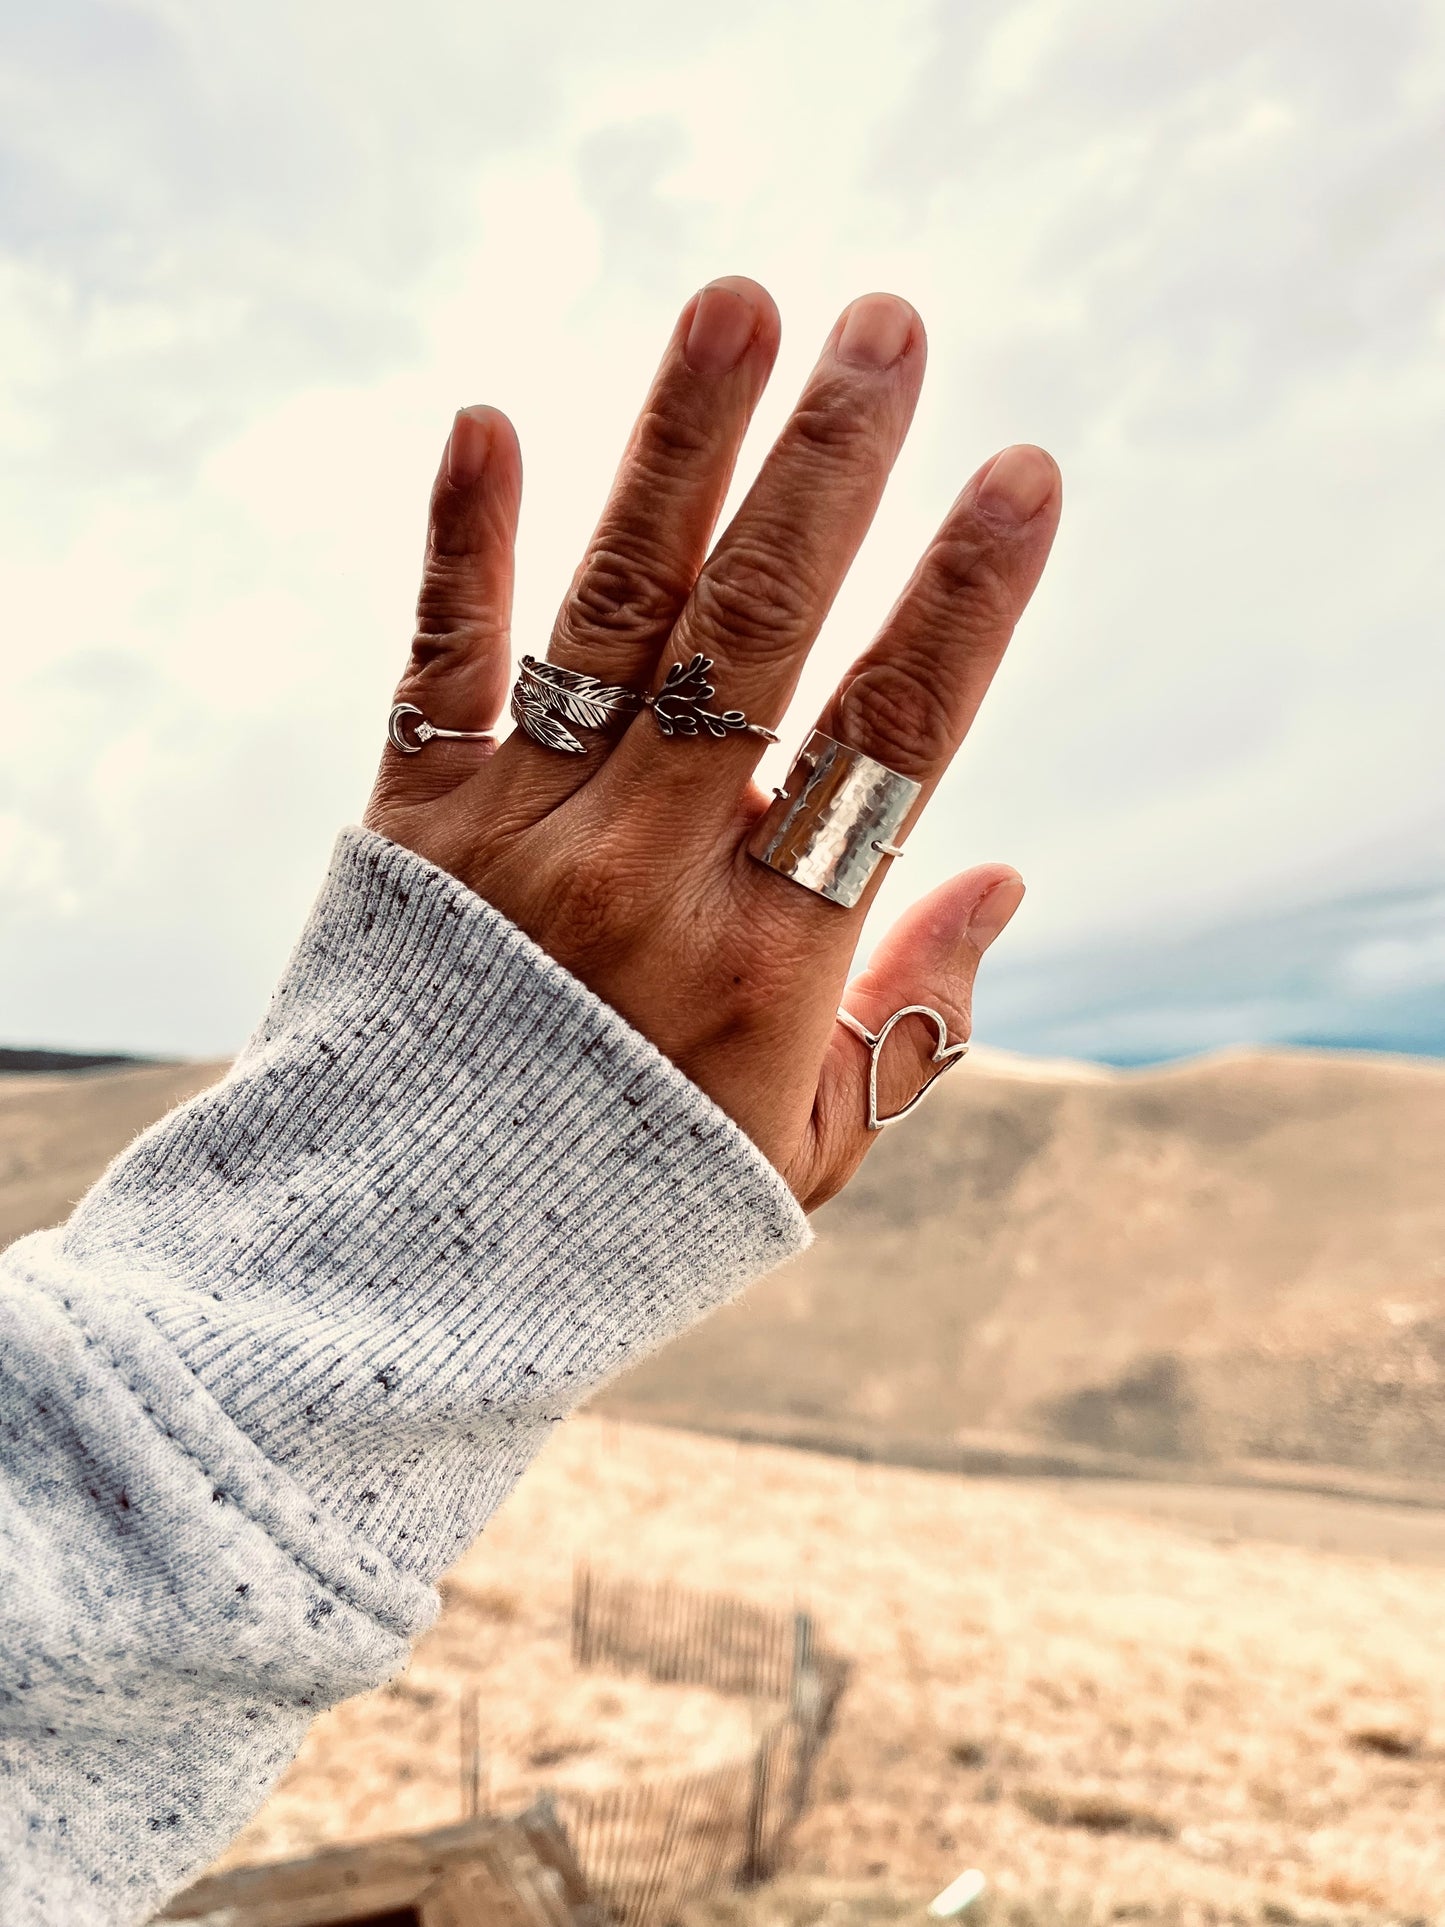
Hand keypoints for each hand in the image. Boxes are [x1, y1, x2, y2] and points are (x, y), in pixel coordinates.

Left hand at [365, 279, 1059, 1207]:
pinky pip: (439, 666)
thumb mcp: (806, 1149)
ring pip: (609, 615)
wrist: (407, 1267)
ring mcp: (518, 837)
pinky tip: (484, 420)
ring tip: (735, 307)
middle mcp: (641, 874)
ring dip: (675, 453)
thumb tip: (1007, 872)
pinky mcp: (412, 826)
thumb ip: (916, 1013)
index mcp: (763, 959)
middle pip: (752, 640)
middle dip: (830, 472)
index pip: (887, 745)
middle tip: (887, 327)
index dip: (962, 604)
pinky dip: (459, 546)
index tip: (1020, 477)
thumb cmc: (632, 1207)